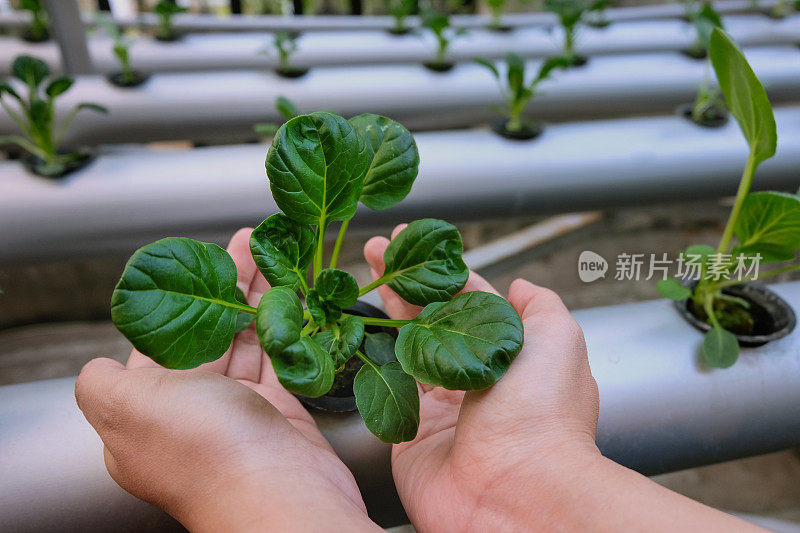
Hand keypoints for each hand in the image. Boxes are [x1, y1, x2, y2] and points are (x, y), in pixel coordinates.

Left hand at [76, 229, 378, 532]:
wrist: (280, 494)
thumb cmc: (204, 450)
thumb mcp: (126, 408)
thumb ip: (100, 383)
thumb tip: (97, 366)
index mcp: (146, 414)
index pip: (155, 344)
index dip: (176, 299)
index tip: (193, 262)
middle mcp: (191, 414)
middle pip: (206, 335)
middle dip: (223, 287)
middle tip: (242, 245)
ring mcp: (238, 413)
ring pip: (245, 341)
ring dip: (256, 297)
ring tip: (267, 255)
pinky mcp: (279, 412)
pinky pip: (278, 359)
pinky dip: (283, 327)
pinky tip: (288, 299)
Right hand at [365, 225, 756, 531]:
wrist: (516, 491)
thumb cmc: (544, 416)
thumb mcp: (559, 339)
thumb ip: (539, 306)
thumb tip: (520, 286)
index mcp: (509, 354)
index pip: (469, 300)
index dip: (442, 269)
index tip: (416, 241)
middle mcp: (474, 377)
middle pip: (432, 318)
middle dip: (406, 280)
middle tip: (382, 249)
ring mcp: (440, 406)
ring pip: (406, 345)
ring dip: (385, 307)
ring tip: (366, 269)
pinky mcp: (409, 431)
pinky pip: (386, 386)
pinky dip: (372, 356)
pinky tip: (359, 325)